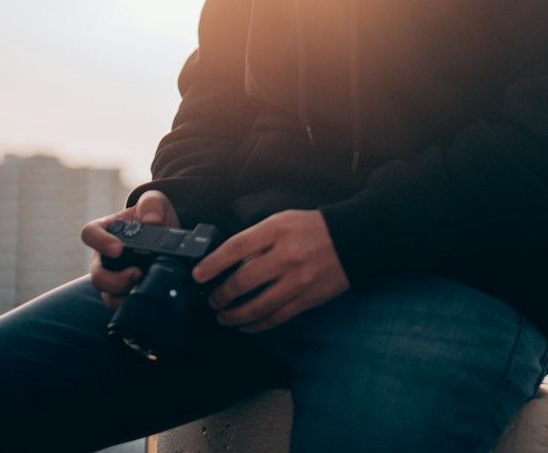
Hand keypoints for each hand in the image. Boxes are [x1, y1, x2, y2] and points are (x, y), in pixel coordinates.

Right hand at [82, 190, 179, 308]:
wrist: (168, 237)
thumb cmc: (154, 217)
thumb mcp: (156, 203)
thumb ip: (152, 204)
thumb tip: (151, 220)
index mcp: (106, 230)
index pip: (90, 234)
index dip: (100, 242)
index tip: (118, 249)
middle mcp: (104, 256)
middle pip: (96, 274)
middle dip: (113, 279)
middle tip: (136, 274)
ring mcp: (112, 276)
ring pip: (106, 293)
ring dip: (122, 294)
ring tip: (142, 286)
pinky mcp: (123, 293)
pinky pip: (119, 304)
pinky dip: (130, 304)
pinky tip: (144, 298)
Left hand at [192, 209, 349, 332]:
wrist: (350, 239)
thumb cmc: (311, 228)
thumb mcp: (282, 221)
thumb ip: (257, 239)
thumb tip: (231, 262)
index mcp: (276, 230)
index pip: (235, 248)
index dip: (212, 264)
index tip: (197, 276)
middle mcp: (285, 255)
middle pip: (242, 281)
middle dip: (220, 295)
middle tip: (211, 300)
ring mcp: (297, 280)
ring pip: (257, 306)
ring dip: (234, 315)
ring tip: (223, 317)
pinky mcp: (307, 299)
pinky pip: (276, 317)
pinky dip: (257, 325)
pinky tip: (246, 326)